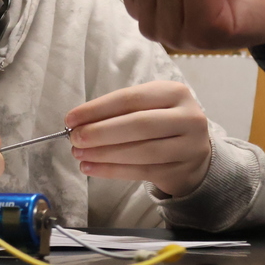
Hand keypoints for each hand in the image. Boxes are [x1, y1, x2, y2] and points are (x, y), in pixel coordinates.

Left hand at [66, 80, 210, 196]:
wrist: (194, 152)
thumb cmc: (160, 124)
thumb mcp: (146, 108)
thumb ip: (116, 113)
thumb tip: (77, 124)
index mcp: (174, 93)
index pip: (130, 99)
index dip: (97, 109)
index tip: (71, 119)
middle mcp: (188, 117)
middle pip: (139, 124)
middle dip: (100, 133)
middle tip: (74, 139)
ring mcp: (189, 146)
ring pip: (142, 151)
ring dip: (104, 154)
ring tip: (79, 154)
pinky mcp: (182, 170)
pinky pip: (142, 171)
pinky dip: (112, 171)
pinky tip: (91, 168)